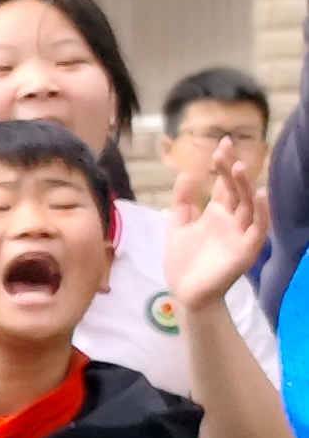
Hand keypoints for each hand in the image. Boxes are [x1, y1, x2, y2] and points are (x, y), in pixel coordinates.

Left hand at [166, 143, 265, 313]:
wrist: (186, 294)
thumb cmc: (183, 263)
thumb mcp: (178, 227)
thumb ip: (182, 202)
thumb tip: (187, 173)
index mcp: (217, 214)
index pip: (223, 185)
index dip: (222, 165)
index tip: (221, 143)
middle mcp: (232, 221)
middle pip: (236, 191)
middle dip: (231, 170)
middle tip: (225, 149)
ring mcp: (240, 234)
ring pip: (248, 206)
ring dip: (246, 186)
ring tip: (239, 167)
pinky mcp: (246, 250)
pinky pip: (257, 229)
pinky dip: (260, 213)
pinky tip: (258, 196)